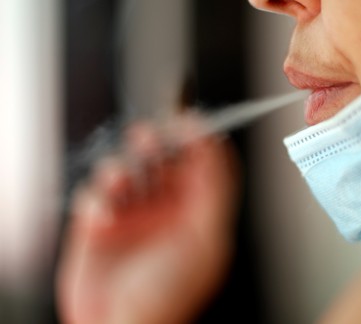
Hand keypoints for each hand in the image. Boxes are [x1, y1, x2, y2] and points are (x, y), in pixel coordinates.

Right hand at [57, 118, 239, 323]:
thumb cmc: (172, 293)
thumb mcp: (207, 238)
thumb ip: (216, 189)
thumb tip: (217, 145)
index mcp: (196, 210)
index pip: (200, 163)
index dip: (196, 139)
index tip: (188, 119)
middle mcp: (164, 208)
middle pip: (160, 159)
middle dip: (153, 143)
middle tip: (147, 137)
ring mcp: (130, 215)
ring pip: (124, 169)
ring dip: (120, 169)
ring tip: (121, 181)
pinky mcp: (97, 224)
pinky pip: (92, 194)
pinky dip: (95, 200)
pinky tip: (103, 220)